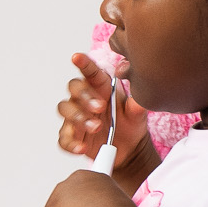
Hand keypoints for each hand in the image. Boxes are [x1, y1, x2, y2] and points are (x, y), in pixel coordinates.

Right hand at [58, 52, 157, 187]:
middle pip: (73, 88)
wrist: (129, 149)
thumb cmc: (130, 124)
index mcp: (100, 87)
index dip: (83, 63)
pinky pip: (64, 138)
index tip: (77, 57)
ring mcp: (75, 117)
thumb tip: (143, 95)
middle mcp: (84, 99)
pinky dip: (71, 143)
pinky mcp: (72, 136)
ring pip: (65, 109)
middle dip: (84, 96)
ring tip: (95, 127)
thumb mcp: (137, 113)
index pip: (90, 72)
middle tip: (99, 107)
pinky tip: (82, 147)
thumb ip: (138, 104)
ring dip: (78, 117)